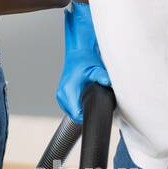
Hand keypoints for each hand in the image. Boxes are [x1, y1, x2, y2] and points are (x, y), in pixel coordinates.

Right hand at [55, 2, 110, 123]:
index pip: (78, 115)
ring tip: (90, 99)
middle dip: (86, 113)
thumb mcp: (95, 69)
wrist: (78, 52)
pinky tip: (85, 98)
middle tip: (97, 104)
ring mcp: (60, 95)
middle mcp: (62, 95)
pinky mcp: (62, 94)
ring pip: (72, 112)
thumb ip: (101, 77)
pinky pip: (70, 107)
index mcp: (67, 92)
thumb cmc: (86, 60)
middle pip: (75, 115)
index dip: (89, 116)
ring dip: (81, 109)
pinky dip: (78, 105)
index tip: (97, 112)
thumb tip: (107, 82)